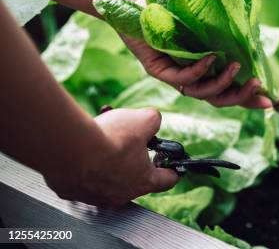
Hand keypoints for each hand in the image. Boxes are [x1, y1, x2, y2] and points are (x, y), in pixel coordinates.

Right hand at [44, 108, 177, 206]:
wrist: (70, 150)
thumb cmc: (111, 139)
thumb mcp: (144, 120)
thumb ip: (153, 120)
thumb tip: (152, 120)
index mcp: (144, 181)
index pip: (167, 180)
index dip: (172, 170)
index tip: (171, 165)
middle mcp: (121, 194)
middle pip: (135, 176)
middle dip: (133, 156)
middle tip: (128, 140)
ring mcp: (96, 196)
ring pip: (108, 176)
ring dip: (108, 157)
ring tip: (103, 136)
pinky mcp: (73, 191)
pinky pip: (83, 176)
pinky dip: (85, 162)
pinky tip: (84, 146)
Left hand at [121, 35, 271, 108]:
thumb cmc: (172, 4)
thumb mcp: (205, 20)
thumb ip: (224, 33)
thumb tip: (253, 37)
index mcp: (202, 67)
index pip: (226, 89)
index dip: (246, 98)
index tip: (268, 101)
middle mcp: (188, 75)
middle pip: (216, 98)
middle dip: (239, 96)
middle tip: (258, 87)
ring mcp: (172, 74)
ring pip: (199, 92)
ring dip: (221, 83)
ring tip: (236, 68)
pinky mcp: (156, 68)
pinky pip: (180, 77)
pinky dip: (198, 70)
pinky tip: (211, 58)